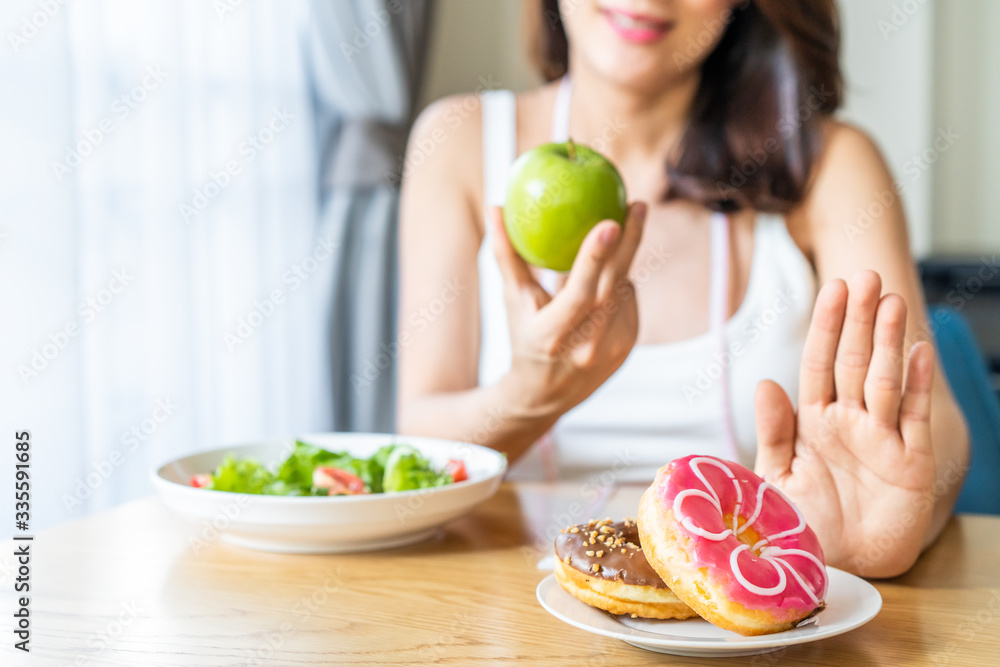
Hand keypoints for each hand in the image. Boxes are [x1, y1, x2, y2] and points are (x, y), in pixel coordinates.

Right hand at [491, 203, 646, 415]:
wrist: (544, 396)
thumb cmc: (522, 337)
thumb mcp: (512, 300)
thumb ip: (506, 254)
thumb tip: (494, 206)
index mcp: (553, 335)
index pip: (579, 294)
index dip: (595, 259)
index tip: (610, 223)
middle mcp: (587, 347)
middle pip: (615, 286)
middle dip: (631, 242)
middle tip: (638, 205)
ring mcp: (612, 349)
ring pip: (624, 289)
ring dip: (619, 263)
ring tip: (612, 239)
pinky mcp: (628, 347)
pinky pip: (629, 301)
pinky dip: (618, 284)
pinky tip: (607, 278)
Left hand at [753, 271, 935, 577]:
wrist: (836, 566)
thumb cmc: (803, 521)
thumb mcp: (777, 477)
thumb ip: (773, 432)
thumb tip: (765, 382)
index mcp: (813, 421)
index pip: (819, 364)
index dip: (827, 327)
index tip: (833, 288)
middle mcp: (849, 421)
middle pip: (854, 361)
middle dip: (859, 320)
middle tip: (865, 276)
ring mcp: (881, 438)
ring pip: (884, 380)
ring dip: (888, 341)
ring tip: (890, 301)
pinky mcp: (911, 462)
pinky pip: (912, 418)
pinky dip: (915, 385)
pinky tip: (918, 352)